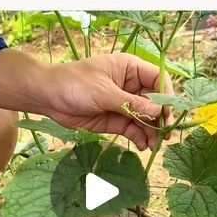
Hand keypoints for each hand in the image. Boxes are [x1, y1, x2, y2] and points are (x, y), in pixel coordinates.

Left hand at [42, 54, 173, 149]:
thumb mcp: (104, 93)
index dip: (167, 96)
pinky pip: (134, 129)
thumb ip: (131, 104)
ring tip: (153, 146)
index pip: (159, 79)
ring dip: (152, 132)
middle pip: (156, 102)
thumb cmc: (75, 84)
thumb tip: (157, 112)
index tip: (168, 113)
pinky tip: (143, 146)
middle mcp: (131, 86)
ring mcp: (124, 104)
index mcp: (130, 69)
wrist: (48, 97)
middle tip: (165, 135)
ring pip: (146, 118)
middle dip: (161, 118)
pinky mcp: (116, 120)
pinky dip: (140, 138)